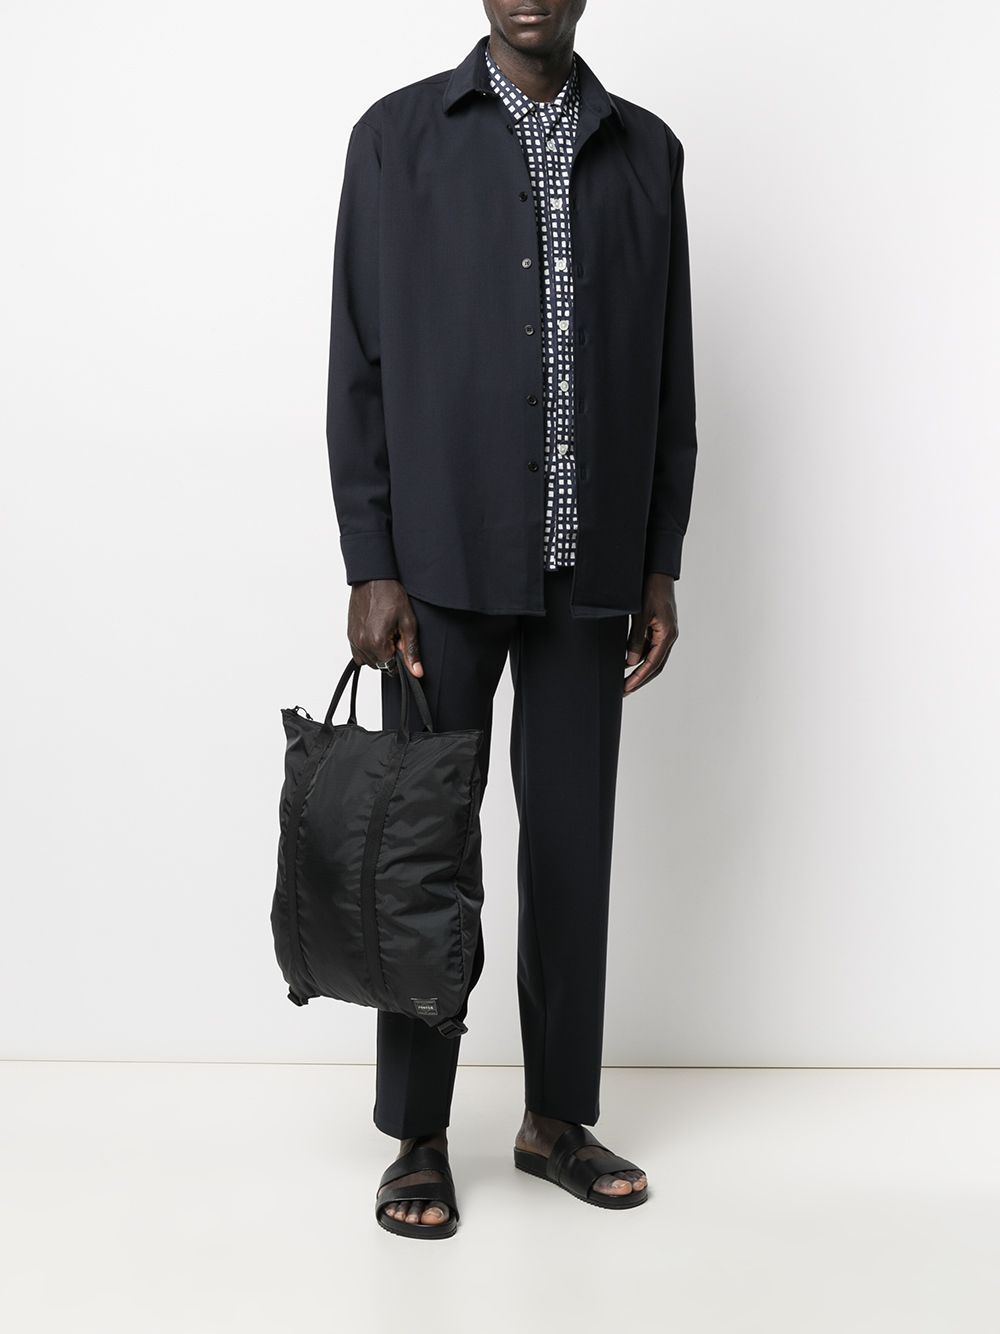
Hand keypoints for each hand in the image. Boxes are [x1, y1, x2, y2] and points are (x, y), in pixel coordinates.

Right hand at [347, 579, 423, 677]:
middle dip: (389, 655)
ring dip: (378, 653)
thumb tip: (416, 672)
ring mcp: (353, 640)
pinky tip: (375, 633)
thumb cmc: (391, 595)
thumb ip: (411, 651)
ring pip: (368, 661)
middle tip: (394, 635)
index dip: (400, 658)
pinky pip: (358, 653)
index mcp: (377, 642)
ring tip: (385, 632)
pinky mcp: (349, 635)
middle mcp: (362, 644)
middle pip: (379, 666)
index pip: (391, 668)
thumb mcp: (408, 623)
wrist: (373, 578)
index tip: (401, 643)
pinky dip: (368, 649)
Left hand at [623, 573, 677, 695]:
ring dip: (640, 670)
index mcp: (667, 635)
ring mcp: (665, 633)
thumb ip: (636, 639)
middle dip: (640, 680)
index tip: (626, 688)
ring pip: (654, 658)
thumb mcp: (640, 615)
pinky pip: (651, 648)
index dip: (639, 678)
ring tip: (625, 681)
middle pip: (656, 666)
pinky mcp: (659, 628)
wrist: (658, 572)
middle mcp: (669, 637)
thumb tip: (630, 662)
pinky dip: (640, 657)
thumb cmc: (651, 590)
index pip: (652, 664)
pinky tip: (628, 662)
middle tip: (624, 691)